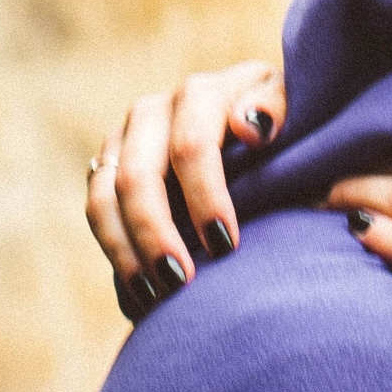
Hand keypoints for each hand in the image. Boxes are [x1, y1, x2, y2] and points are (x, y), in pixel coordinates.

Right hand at [87, 60, 285, 317]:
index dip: (205, 197)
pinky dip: (115, 253)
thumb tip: (252, 127)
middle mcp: (153, 111)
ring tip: (156, 296)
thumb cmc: (282, 121)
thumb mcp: (293, 104)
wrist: (253, 121)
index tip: (227, 244)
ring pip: (104, 198)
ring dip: (126, 251)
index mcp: (201, 94)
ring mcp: (124, 139)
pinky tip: (140, 291)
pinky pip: (97, 213)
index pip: (191, 146)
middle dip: (155, 233)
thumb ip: (278, 108)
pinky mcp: (108, 167)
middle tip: (180, 282)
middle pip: (137, 177)